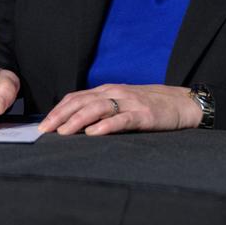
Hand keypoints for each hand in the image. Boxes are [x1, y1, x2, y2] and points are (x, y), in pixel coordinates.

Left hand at [39, 84, 201, 135]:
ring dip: (78, 120)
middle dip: (61, 116)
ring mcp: (129, 102)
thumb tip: (75, 124)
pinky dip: (106, 126)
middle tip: (45, 130)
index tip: (43, 124)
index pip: (76, 98)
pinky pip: (122, 119)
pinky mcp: (143, 114)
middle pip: (81, 102)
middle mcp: (114, 93)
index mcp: (107, 90)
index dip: (58, 110)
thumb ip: (101, 109)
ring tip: (64, 132)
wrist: (181, 103)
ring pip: (97, 108)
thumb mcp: (121, 103)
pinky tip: (94, 133)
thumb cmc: (149, 106)